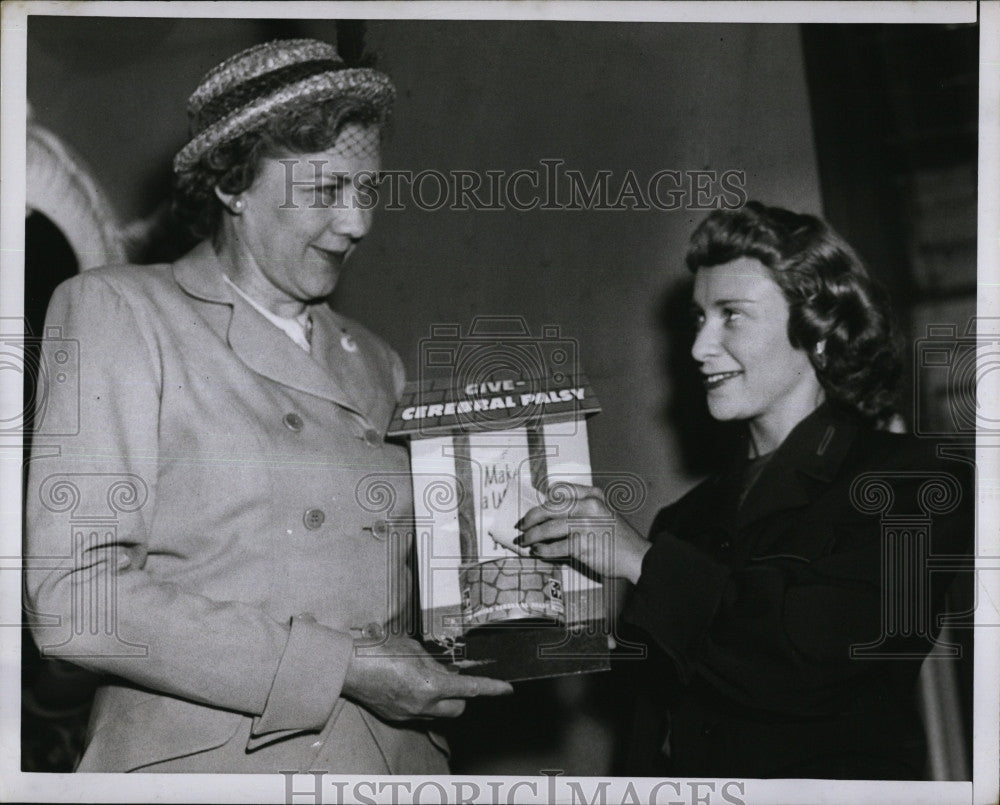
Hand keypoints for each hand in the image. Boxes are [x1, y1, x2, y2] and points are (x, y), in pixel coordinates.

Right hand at [341, 635, 512, 720]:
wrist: (348, 666)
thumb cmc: (379, 649)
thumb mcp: (414, 648)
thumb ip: (434, 662)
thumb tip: (443, 669)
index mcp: (431, 686)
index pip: (471, 689)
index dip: (492, 689)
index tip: (507, 689)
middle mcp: (423, 705)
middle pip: (459, 708)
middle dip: (462, 695)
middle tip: (453, 678)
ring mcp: (409, 714)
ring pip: (439, 713)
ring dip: (442, 699)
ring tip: (428, 679)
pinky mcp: (397, 717)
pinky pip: (421, 713)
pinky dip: (423, 702)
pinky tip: (410, 685)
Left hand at [516, 483, 649, 582]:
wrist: (637, 556)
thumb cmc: (618, 537)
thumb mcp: (604, 513)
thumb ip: (582, 508)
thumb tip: (549, 515)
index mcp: (593, 496)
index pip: (561, 490)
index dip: (545, 500)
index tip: (536, 509)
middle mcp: (588, 506)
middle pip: (549, 508)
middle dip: (530, 518)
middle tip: (521, 526)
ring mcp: (585, 526)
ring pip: (547, 529)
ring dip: (532, 536)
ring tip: (525, 541)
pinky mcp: (582, 545)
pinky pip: (554, 548)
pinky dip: (542, 551)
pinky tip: (537, 552)